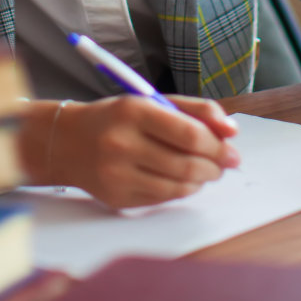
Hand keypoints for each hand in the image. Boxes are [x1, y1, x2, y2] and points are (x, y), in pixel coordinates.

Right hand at [20, 95, 239, 209]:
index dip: (217, 144)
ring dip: (203, 179)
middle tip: (225, 162)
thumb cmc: (118, 119)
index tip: (231, 147)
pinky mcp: (118, 198)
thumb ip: (195, 110)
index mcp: (133, 111)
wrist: (69, 142)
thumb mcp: (152, 101)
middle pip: (188, 163)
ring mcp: (118, 175)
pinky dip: (184, 190)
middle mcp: (122, 143)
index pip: (189, 133)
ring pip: (180, 185)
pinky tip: (185, 180)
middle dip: (216, 165)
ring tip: (207, 170)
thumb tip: (232, 131)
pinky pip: (165, 199)